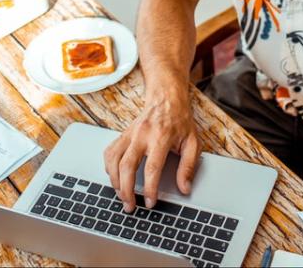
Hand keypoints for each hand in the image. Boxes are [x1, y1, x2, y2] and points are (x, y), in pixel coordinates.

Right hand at [103, 85, 200, 212]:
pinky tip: (115, 178)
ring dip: (115, 181)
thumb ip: (189, 166)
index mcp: (161, 137)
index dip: (150, 188)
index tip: (150, 202)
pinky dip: (109, 168)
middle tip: (130, 205)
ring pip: (114, 160)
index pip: (152, 167)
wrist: (166, 98)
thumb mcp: (193, 142)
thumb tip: (184, 188)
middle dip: (126, 190)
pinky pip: (110, 152)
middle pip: (127, 166)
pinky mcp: (123, 134)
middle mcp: (142, 135)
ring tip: (122, 196)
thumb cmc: (180, 120)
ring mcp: (130, 133)